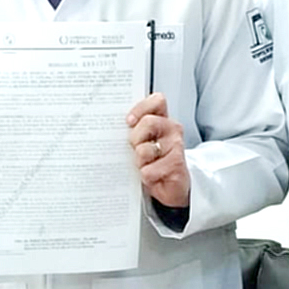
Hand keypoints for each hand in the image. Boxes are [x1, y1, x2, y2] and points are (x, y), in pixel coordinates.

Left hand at [127, 94, 188, 209]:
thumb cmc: (153, 162)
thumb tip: (112, 126)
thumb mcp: (142, 143)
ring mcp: (176, 147)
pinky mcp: (176, 166)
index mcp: (162, 120)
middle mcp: (171, 130)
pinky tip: (151, 176)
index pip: (157, 101)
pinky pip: (149, 170)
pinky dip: (145, 176)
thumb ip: (133, 131)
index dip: (141, 108)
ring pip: (145, 149)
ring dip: (139, 161)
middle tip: (135, 149)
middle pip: (148, 122)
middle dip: (135, 138)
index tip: (129, 121)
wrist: (172, 186)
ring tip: (144, 165)